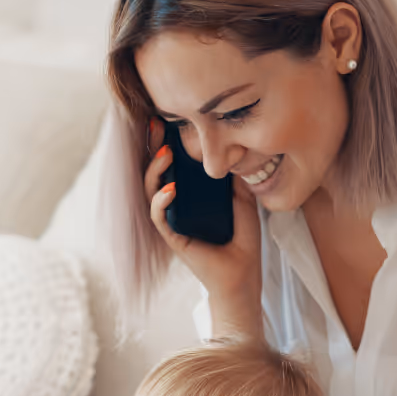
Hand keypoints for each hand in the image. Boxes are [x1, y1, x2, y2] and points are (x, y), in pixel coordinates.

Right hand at [143, 119, 262, 326]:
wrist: (244, 275)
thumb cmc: (243, 242)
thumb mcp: (244, 201)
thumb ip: (237, 178)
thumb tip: (235, 149)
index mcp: (192, 195)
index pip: (174, 164)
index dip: (167, 142)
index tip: (167, 120)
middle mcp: (178, 206)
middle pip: (157, 172)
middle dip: (154, 148)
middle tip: (156, 125)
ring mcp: (173, 221)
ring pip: (152, 191)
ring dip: (155, 171)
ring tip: (166, 155)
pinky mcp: (173, 237)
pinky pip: (159, 217)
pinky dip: (161, 201)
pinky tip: (171, 188)